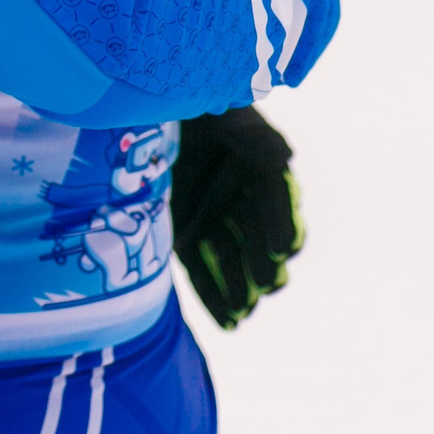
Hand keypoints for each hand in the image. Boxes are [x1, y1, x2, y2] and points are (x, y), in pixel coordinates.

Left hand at [172, 104, 302, 328]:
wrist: (148, 111)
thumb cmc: (197, 109)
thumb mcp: (225, 114)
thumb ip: (253, 136)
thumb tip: (286, 156)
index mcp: (259, 167)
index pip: (278, 199)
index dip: (282, 224)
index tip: (281, 248)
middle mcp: (243, 199)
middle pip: (260, 238)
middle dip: (263, 264)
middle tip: (264, 283)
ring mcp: (215, 221)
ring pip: (233, 261)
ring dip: (241, 288)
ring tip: (243, 310)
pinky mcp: (187, 239)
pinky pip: (204, 272)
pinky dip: (215, 298)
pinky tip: (228, 324)